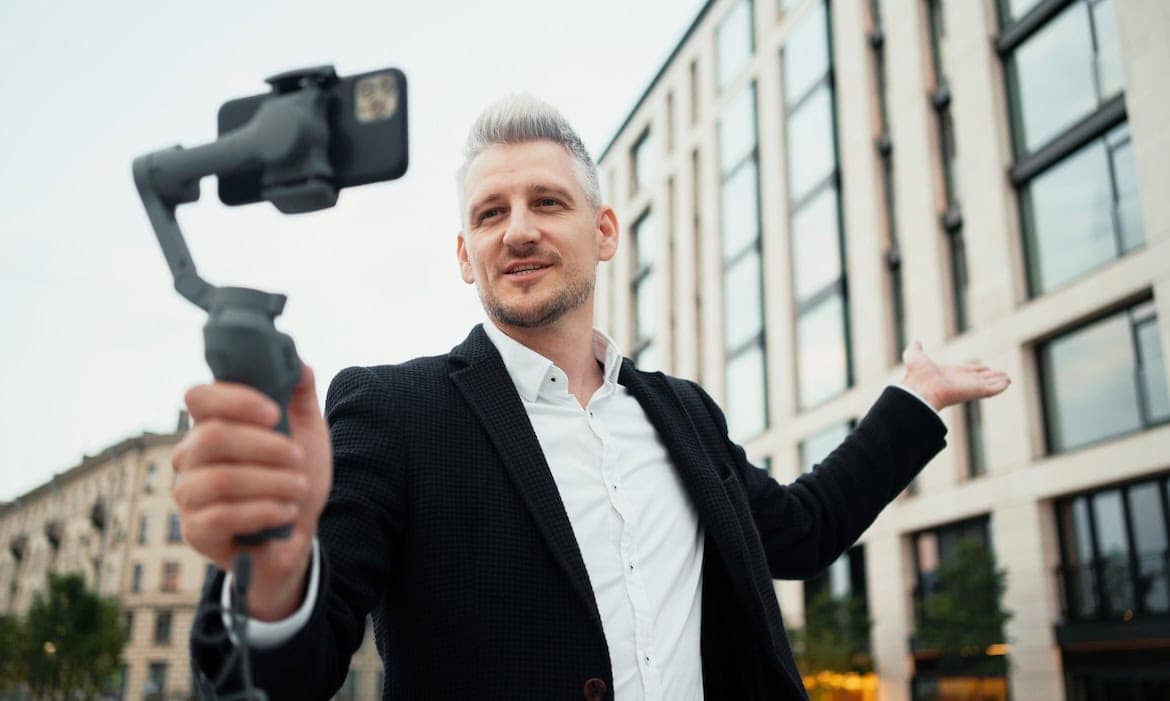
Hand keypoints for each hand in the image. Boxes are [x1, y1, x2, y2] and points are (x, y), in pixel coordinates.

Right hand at [171, 362, 332, 620]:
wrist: (299, 534)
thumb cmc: (295, 476)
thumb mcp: (308, 430)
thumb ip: (299, 392)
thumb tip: (295, 358)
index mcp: (212, 425)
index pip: (198, 397)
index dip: (234, 400)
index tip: (273, 412)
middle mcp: (191, 456)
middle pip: (212, 437)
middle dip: (265, 446)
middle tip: (296, 458)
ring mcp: (189, 494)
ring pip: (220, 479)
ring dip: (271, 482)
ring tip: (299, 487)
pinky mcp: (196, 531)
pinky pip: (222, 516)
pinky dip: (264, 511)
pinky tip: (287, 512)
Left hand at [901, 341, 1010, 410]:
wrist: (920, 389)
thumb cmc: (917, 375)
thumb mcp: (914, 357)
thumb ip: (915, 349)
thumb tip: (915, 342)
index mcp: (949, 373)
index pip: (967, 371)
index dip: (976, 370)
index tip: (985, 368)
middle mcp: (961, 380)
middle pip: (980, 378)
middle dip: (990, 376)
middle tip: (1002, 374)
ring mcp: (969, 386)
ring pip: (988, 383)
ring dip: (998, 380)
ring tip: (1008, 378)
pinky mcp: (976, 391)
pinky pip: (992, 388)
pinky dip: (1000, 385)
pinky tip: (1008, 382)